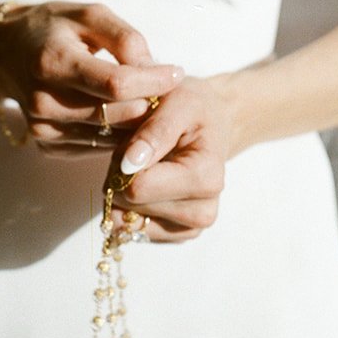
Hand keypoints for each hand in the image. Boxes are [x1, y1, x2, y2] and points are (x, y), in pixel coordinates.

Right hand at [0, 1, 182, 155]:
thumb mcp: (89, 14)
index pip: (116, 84)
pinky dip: (116, 134)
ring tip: (147, 99)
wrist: (5, 51)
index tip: (177, 71)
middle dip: (149, 103)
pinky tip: (122, 113)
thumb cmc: (54, 27)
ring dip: (136, 123)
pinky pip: (96, 146)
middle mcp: (44, 101)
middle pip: (116, 115)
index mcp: (54, 61)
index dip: (153, 81)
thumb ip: (125, 39)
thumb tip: (156, 70)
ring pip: (110, 137)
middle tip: (165, 88)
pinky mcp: (46, 145)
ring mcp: (43, 128)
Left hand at [111, 77, 236, 241]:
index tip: (132, 142)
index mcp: (206, 177)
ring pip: (130, 221)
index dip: (123, 162)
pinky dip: (132, 207)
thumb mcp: (179, 103)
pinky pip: (136, 230)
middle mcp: (204, 211)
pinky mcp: (180, 234)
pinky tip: (147, 182)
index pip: (139, 187)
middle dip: (122, 176)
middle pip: (132, 205)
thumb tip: (128, 164)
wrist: (215, 123)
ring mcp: (192, 227)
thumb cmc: (196, 110)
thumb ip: (155, 131)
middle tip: (137, 151)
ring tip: (144, 165)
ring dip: (125, 192)